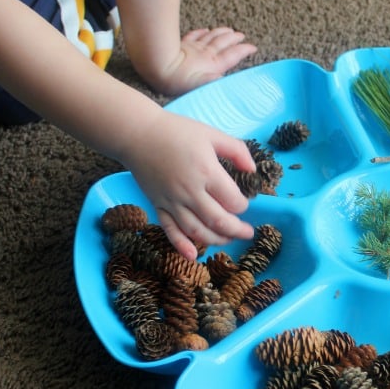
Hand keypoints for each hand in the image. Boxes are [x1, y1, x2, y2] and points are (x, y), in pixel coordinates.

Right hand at [119, 111, 256, 259]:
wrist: (137, 134)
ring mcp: (172, 201)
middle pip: (218, 221)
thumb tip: (252, 170)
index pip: (232, 200)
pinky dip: (181, 245)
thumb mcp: (212, 135)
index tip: (244, 203)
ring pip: (196, 230)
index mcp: (206, 172)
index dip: (243, 206)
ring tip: (228, 240)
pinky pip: (169, 230)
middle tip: (248, 232)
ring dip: (215, 240)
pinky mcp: (158, 205)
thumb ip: (237, 151)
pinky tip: (193, 256)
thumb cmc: (176, 132)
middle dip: (237, 230)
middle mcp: (189, 191)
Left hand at [147, 27, 257, 95]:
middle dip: (234, 38)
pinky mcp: (182, 45)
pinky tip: (205, 29)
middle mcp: (206, 54)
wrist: (159, 68)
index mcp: (214, 64)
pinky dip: (202, 32)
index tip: (252, 47)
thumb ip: (217, 81)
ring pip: (212, 36)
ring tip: (229, 29)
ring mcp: (194, 47)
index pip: (233, 55)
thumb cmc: (180, 81)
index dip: (244, 50)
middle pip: (224, 42)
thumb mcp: (203, 86)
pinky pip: (195, 35)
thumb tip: (228, 77)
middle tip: (242, 35)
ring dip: (222, 32)